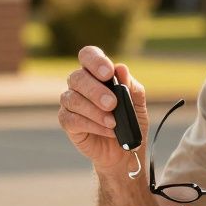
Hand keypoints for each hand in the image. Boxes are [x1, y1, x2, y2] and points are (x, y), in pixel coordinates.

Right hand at [57, 45, 149, 173]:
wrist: (124, 150)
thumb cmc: (129, 121)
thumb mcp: (137, 103)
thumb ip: (131, 86)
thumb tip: (121, 69)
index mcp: (96, 73)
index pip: (88, 55)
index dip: (95, 60)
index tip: (108, 73)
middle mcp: (80, 84)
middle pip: (77, 77)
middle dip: (95, 90)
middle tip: (112, 103)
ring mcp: (71, 103)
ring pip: (72, 99)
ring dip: (94, 111)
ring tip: (113, 122)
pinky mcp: (67, 122)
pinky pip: (72, 119)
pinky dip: (91, 125)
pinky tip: (107, 130)